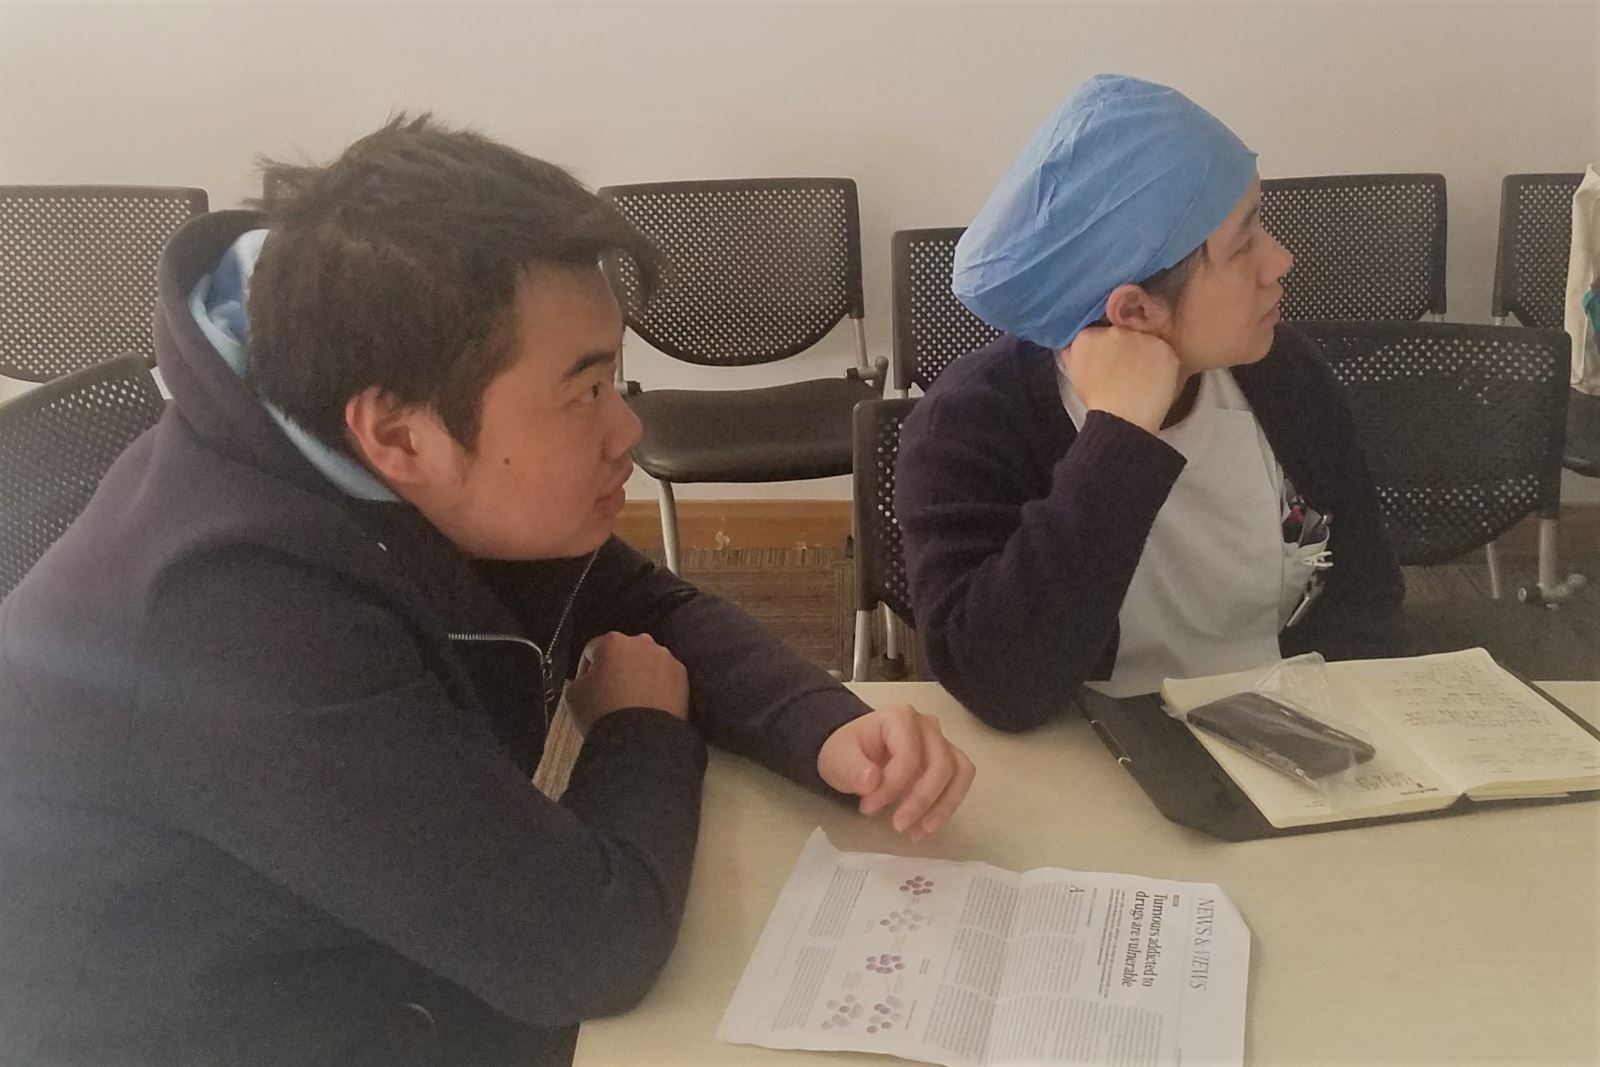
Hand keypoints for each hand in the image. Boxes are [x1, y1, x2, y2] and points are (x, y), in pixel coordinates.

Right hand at [564, 632, 688, 733]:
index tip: (587, 687)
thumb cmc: (601, 712)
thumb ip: (579, 679)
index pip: (593, 650)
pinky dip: (658, 688)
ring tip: (633, 703)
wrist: (640, 739)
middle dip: (616, 669)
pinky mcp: (682, 677)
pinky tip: (650, 707)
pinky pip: (664, 679)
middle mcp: (642, 643)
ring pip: (647, 664)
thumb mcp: (573, 695)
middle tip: (610, 694)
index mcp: (613, 641)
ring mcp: (666, 659)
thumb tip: (590, 679)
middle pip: (623, 653)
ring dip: (639, 677)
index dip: (586, 670)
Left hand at [816, 705, 975, 841]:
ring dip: (941, 806)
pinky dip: (948, 805)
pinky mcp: (949, 759)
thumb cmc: (848, 752)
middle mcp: (927, 726)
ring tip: (917, 832)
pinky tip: (927, 826)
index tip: (868, 808)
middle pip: (940, 764)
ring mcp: (942, 741)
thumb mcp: (838, 759)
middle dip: (920, 800)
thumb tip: (872, 781)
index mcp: (900, 717)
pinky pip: (961, 780)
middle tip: (897, 825)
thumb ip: (852, 769)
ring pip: (957, 773)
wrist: (853, 752)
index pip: (909, 756)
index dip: (892, 787)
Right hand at [1059, 326, 1181, 432]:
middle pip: (1123, 333)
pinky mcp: (1163, 348)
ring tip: (1142, 378)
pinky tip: (1155, 381)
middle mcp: (1114, 331)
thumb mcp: (1074, 376)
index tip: (1109, 361)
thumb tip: (1074, 346)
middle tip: (1127, 371)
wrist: (1123, 420)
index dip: (1106, 348)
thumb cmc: (1099, 403)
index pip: (1099, 333)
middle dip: (1126, 347)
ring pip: (1145, 340)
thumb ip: (1074, 354)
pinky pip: (1164, 352)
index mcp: (1088, 337)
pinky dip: (1162, 365)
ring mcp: (1140, 338)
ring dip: (1145, 354)